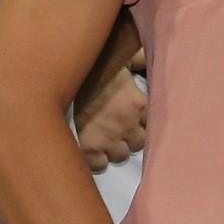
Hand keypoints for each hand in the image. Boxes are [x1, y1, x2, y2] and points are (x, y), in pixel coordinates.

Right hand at [71, 48, 146, 171]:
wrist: (69, 74)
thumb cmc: (97, 64)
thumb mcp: (123, 58)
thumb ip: (139, 61)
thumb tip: (144, 61)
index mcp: (140, 104)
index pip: (154, 123)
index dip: (144, 122)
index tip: (136, 119)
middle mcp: (128, 124)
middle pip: (140, 144)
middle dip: (131, 138)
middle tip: (120, 131)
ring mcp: (109, 137)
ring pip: (121, 155)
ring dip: (115, 150)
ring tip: (106, 141)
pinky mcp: (89, 147)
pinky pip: (100, 165)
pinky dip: (97, 161)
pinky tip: (94, 151)